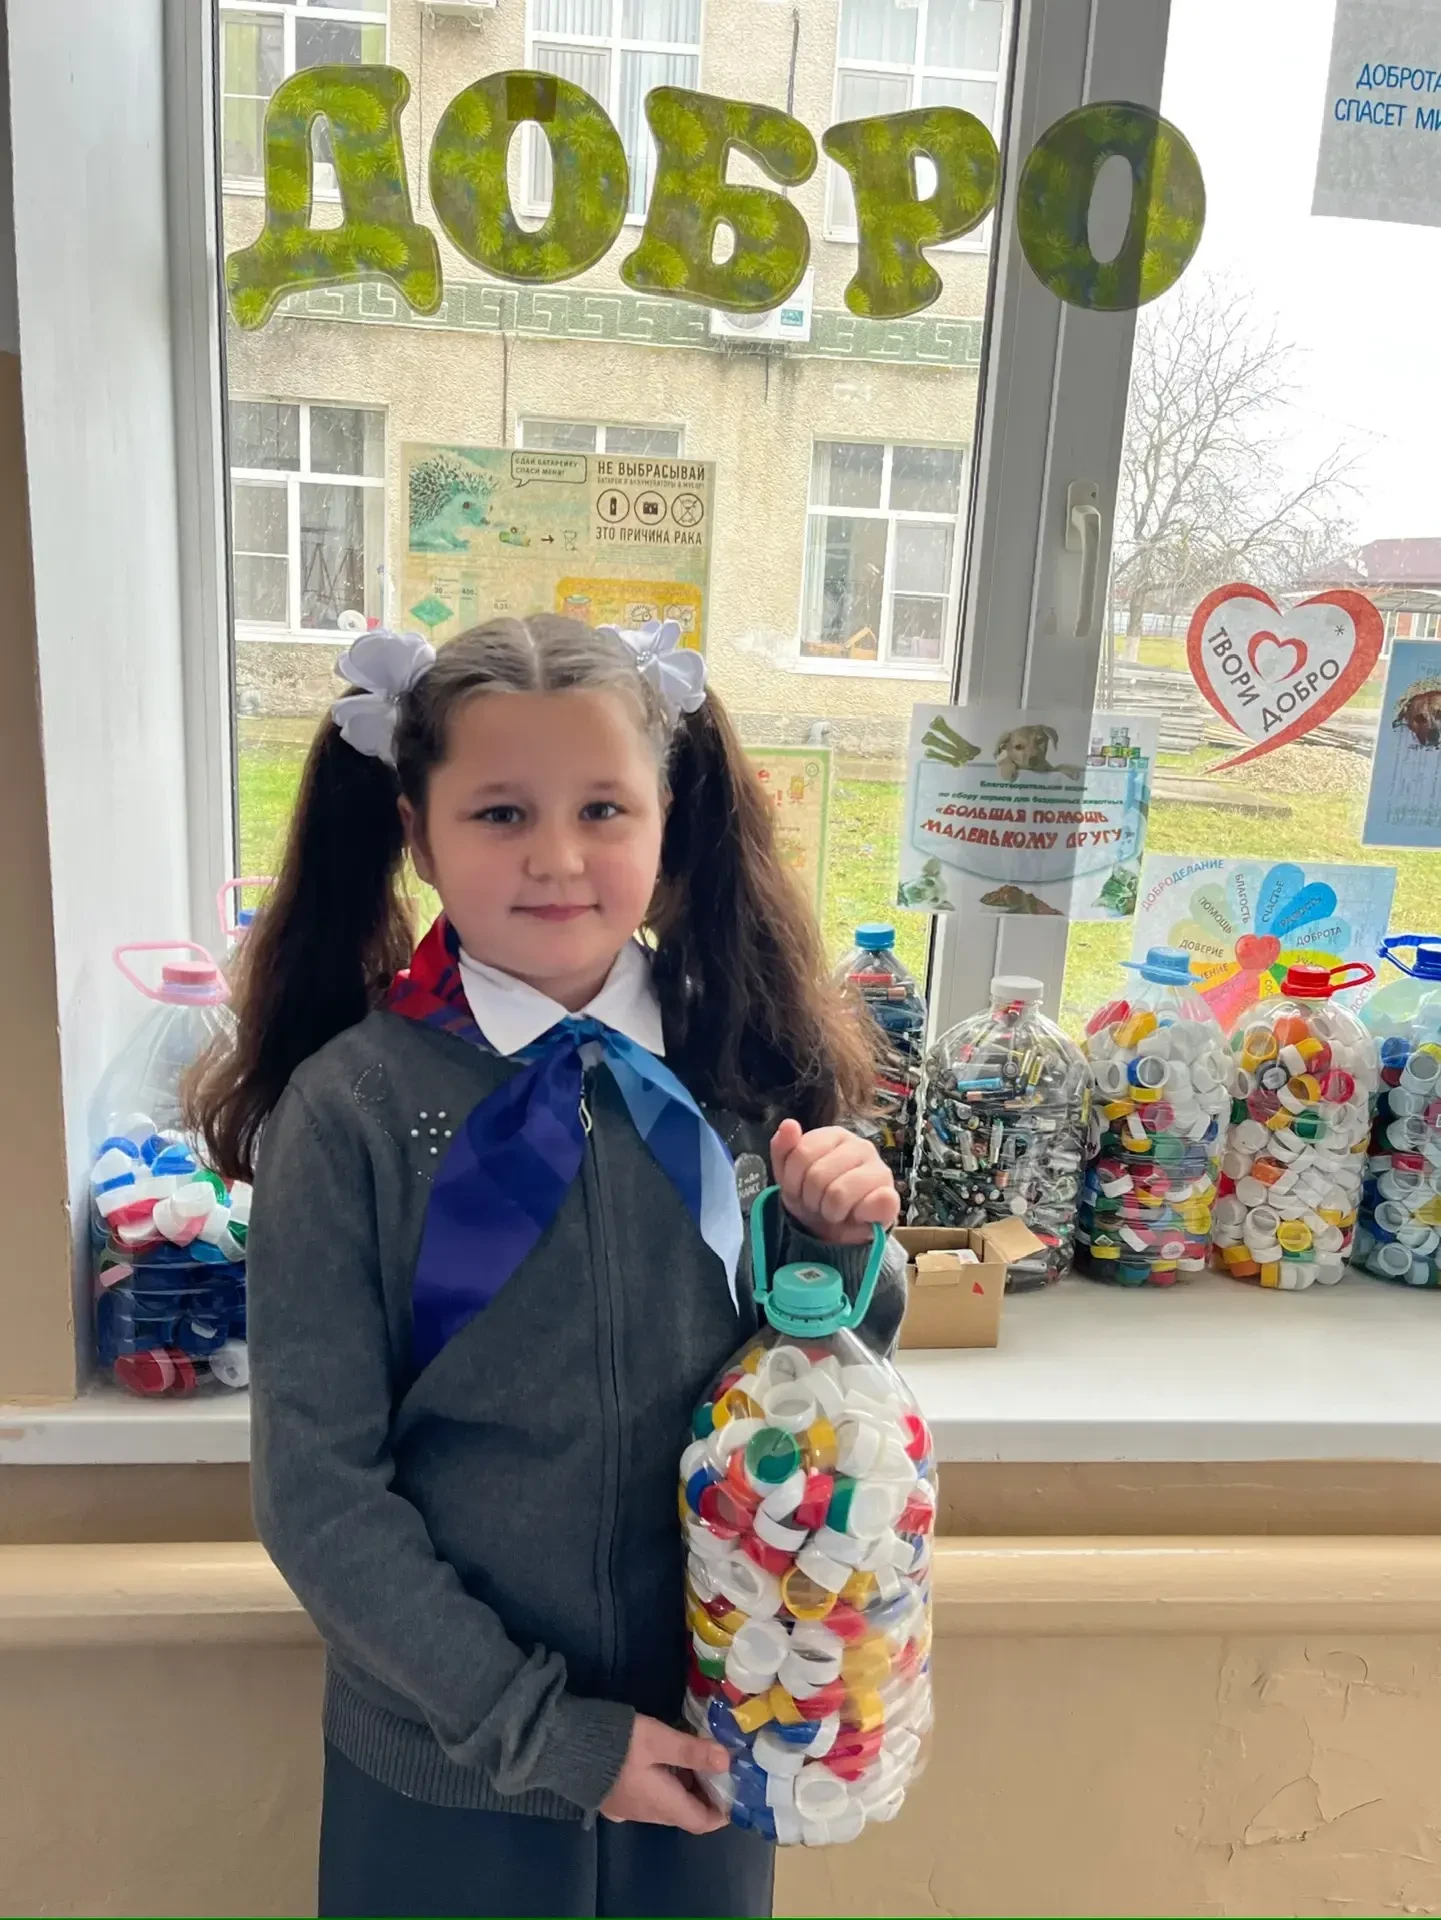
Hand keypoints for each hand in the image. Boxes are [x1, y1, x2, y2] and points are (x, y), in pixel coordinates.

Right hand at [599, 1714, 730, 1831]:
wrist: (564, 1748)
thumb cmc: (617, 1745)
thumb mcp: (658, 1740)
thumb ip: (692, 1751)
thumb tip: (728, 1760)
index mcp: (663, 1806)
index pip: (703, 1822)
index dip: (722, 1810)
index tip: (734, 1788)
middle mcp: (647, 1814)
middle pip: (685, 1813)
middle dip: (704, 1792)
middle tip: (717, 1762)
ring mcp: (627, 1809)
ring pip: (666, 1804)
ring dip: (683, 1786)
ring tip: (693, 1755)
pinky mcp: (613, 1798)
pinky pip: (647, 1797)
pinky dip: (663, 1783)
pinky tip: (661, 1759)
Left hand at [770, 1119, 899, 1244]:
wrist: (837, 1231)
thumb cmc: (814, 1196)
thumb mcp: (789, 1175)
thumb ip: (784, 1148)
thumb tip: (789, 1124)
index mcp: (836, 1135)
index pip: (801, 1153)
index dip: (793, 1181)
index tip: (799, 1189)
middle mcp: (861, 1146)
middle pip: (817, 1175)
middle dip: (810, 1198)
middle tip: (818, 1203)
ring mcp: (880, 1170)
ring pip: (838, 1194)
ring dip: (829, 1212)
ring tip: (833, 1211)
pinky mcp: (892, 1197)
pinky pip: (869, 1205)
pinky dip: (856, 1216)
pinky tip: (855, 1216)